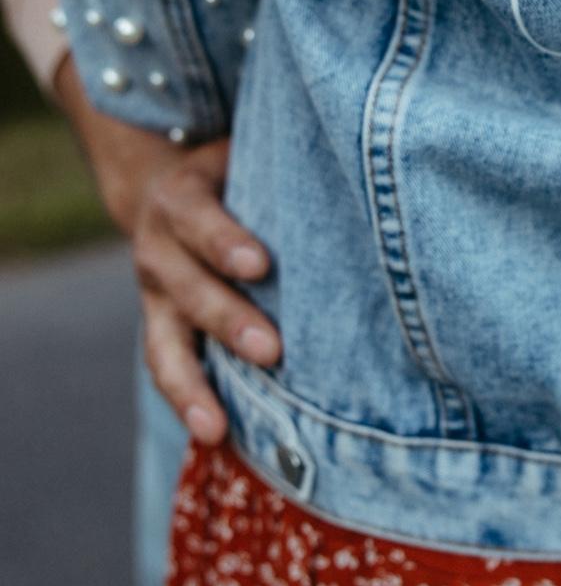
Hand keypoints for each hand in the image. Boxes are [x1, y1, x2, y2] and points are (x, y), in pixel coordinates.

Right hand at [53, 57, 279, 442]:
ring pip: (166, 342)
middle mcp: (160, 247)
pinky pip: (168, 368)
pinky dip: (189, 402)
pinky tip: (216, 436)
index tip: (261, 264)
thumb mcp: (257, 151)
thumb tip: (379, 149)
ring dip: (195, 384)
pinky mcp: (162, 326)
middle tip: (271, 349)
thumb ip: (295, 158)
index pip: (199, 217)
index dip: (225, 239)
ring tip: (219, 424)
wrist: (175, 188)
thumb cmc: (246, 170)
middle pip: (187, 287)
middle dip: (228, 319)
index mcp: (183, 197)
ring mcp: (156, 295)